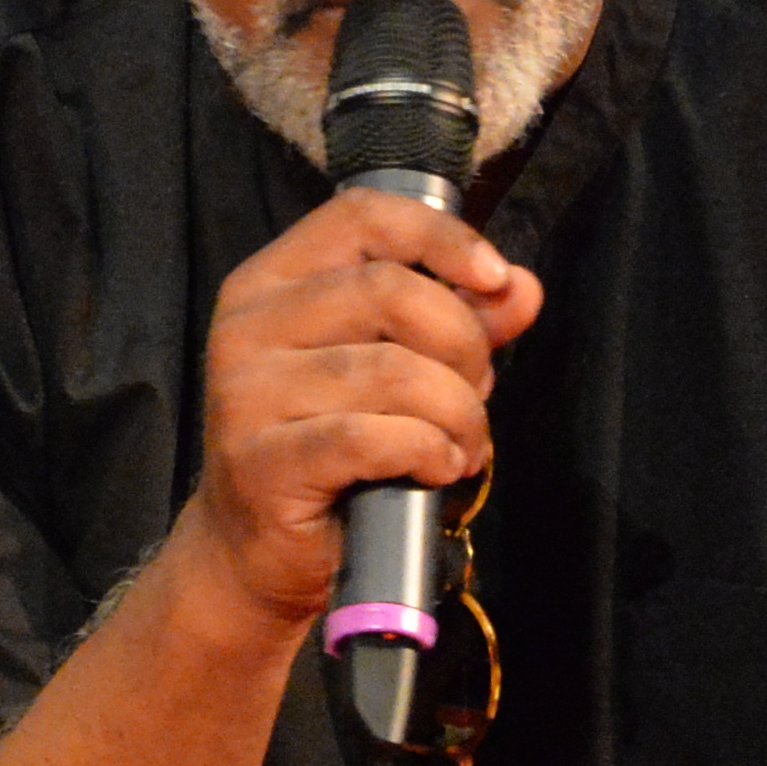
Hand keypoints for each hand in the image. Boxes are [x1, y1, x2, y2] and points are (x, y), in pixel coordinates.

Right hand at [182, 189, 541, 627]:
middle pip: (389, 291)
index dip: (440, 237)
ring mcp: (245, 392)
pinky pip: (373, 438)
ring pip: (394, 372)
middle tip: (475, 392)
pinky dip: (428, 452)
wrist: (258, 549)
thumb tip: (521, 288)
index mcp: (271, 281)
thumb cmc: (332, 447)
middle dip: (462, 345)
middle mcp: (247, 324)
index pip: (360, 216)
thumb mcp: (395, 368)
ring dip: (458, 414)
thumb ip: (456, 322)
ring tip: (462, 445)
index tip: (494, 279)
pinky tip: (436, 469)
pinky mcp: (260, 461)